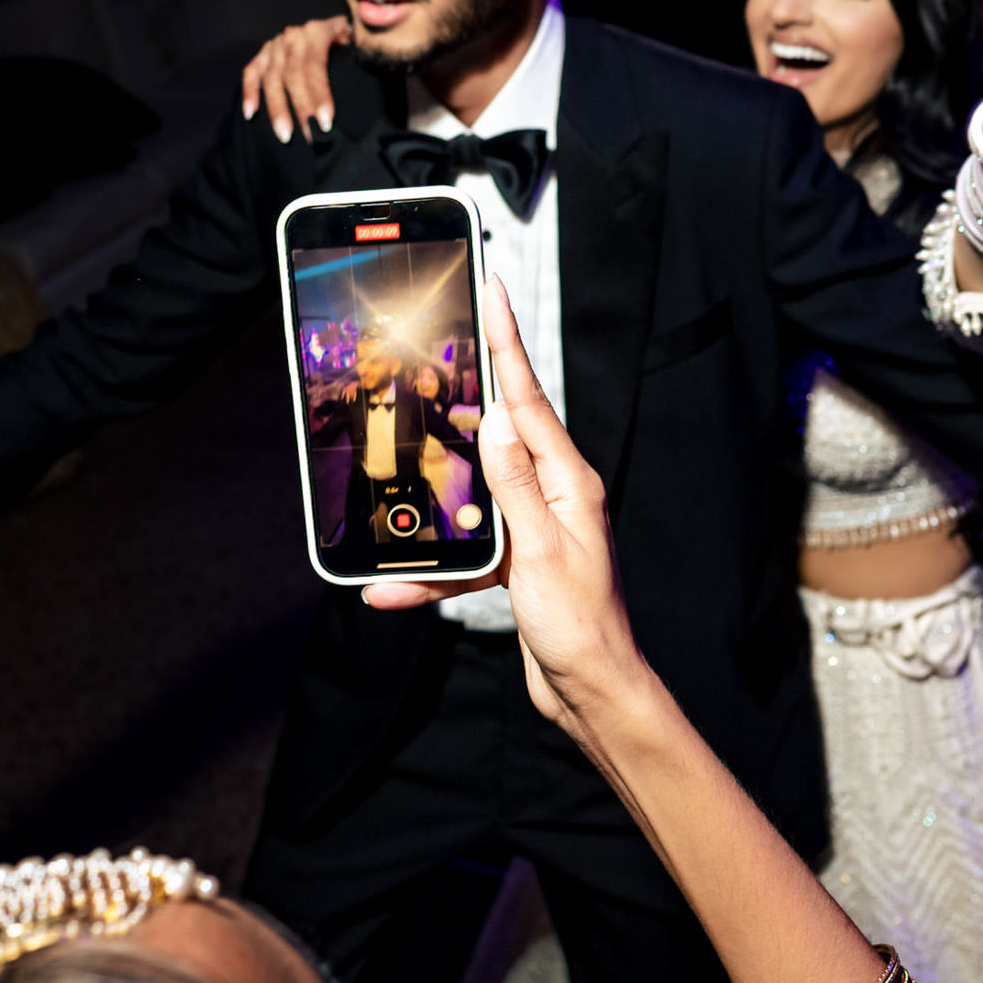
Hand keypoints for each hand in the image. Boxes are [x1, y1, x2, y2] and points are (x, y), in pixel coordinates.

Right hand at [240, 16, 347, 141]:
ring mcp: (276, 45)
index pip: (315, 64)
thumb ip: (359, 57)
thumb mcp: (358, 45)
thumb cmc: (350, 48)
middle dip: (302, 108)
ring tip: (286, 136)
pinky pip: (251, 73)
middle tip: (311, 137)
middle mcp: (294, 35)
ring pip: (272, 78)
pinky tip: (250, 115)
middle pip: (293, 75)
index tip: (326, 121)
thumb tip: (371, 77)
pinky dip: (249, 93)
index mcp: (320, 31)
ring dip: (277, 109)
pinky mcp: (262, 55)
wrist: (334, 32)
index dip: (319, 93)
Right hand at [362, 276, 646, 734]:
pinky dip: (430, 566)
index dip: (505, 341)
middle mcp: (553, 494)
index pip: (527, 398)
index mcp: (568, 481)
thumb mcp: (542, 551)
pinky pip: (464, 548)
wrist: (591, 692)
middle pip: (498, 427)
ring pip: (471, 488)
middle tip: (436, 341)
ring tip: (398, 461)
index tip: (493, 289)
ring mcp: (534, 525)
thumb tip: (493, 420)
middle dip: (464, 386)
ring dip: (432, 493)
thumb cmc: (580, 626)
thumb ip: (514, 484)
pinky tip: (391, 587)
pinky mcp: (516, 560)